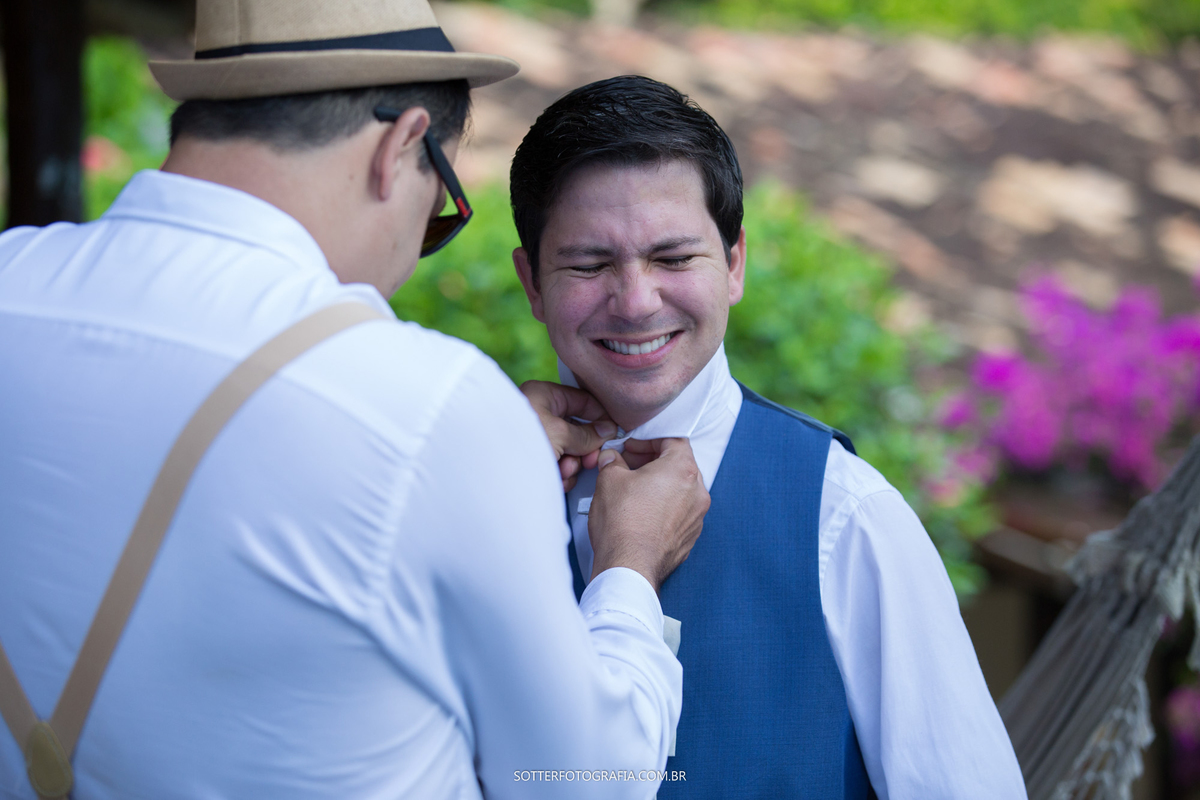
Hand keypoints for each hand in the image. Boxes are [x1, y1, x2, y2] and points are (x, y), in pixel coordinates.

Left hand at [520, 380, 617, 491]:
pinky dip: (560, 474)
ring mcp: (534, 439)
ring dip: (571, 463)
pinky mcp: (530, 460)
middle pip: (576, 428)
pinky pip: (556, 464)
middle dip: (584, 447)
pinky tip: (555, 479)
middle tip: (590, 458)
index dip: (600, 416)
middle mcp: (537, 415)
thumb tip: (607, 431)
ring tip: (564, 469)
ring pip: (567, 449)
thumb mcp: (560, 433)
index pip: (581, 400)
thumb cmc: (517, 442)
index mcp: (542, 396)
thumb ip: (587, 433)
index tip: (614, 431)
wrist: (489, 472)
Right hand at [588, 438, 709, 592]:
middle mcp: (697, 493)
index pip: (673, 439)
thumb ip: (612, 462)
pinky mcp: (689, 537)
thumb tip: (611, 459)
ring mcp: (696, 517)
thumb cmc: (623, 526)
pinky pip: (680, 513)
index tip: (633, 446)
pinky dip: (664, 508)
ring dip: (660, 485)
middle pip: (679, 464)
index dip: (649, 439)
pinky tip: (642, 513)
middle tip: (630, 465)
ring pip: (680, 490)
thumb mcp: (609, 480)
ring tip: (634, 490)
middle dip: (653, 461)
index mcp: (682, 470)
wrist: (628, 567)